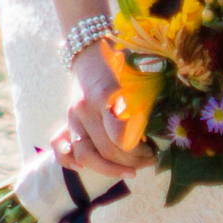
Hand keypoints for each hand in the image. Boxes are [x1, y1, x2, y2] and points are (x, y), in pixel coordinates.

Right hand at [59, 49, 145, 177]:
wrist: (90, 52)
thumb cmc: (122, 64)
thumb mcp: (138, 77)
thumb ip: (146, 104)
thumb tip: (160, 133)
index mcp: (107, 94)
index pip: (119, 137)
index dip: (138, 151)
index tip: (153, 150)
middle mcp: (87, 108)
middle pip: (107, 150)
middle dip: (132, 162)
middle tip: (150, 160)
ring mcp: (74, 116)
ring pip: (86, 156)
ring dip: (110, 169)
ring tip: (131, 170)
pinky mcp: (68, 121)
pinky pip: (62, 149)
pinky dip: (73, 163)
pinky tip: (90, 169)